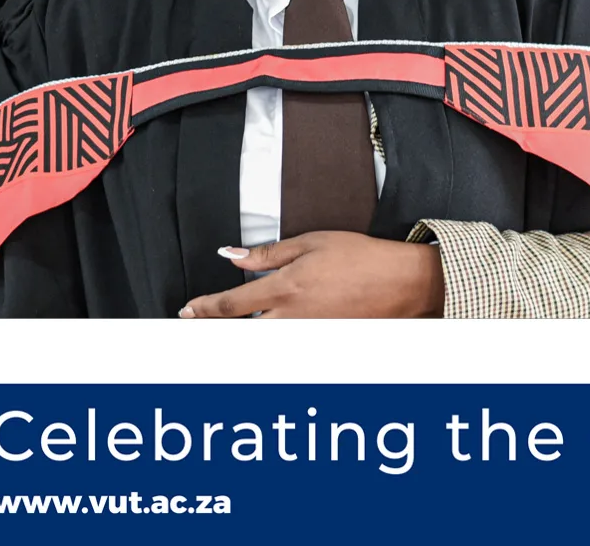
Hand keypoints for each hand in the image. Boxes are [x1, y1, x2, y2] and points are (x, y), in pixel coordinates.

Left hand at [178, 232, 443, 318]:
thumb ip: (268, 252)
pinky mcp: (321, 342)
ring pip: (261, 343)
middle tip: (194, 326)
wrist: (402, 283)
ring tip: (221, 333)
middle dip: (213, 331)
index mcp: (285, 288)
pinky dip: (270, 341)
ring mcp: (307, 334)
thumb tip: (233, 255)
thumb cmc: (361, 258)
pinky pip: (287, 346)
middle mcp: (292, 317)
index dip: (203, 309)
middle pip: (239, 333)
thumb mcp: (310, 242)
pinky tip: (265, 335)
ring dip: (239, 338)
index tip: (188, 310)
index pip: (231, 305)